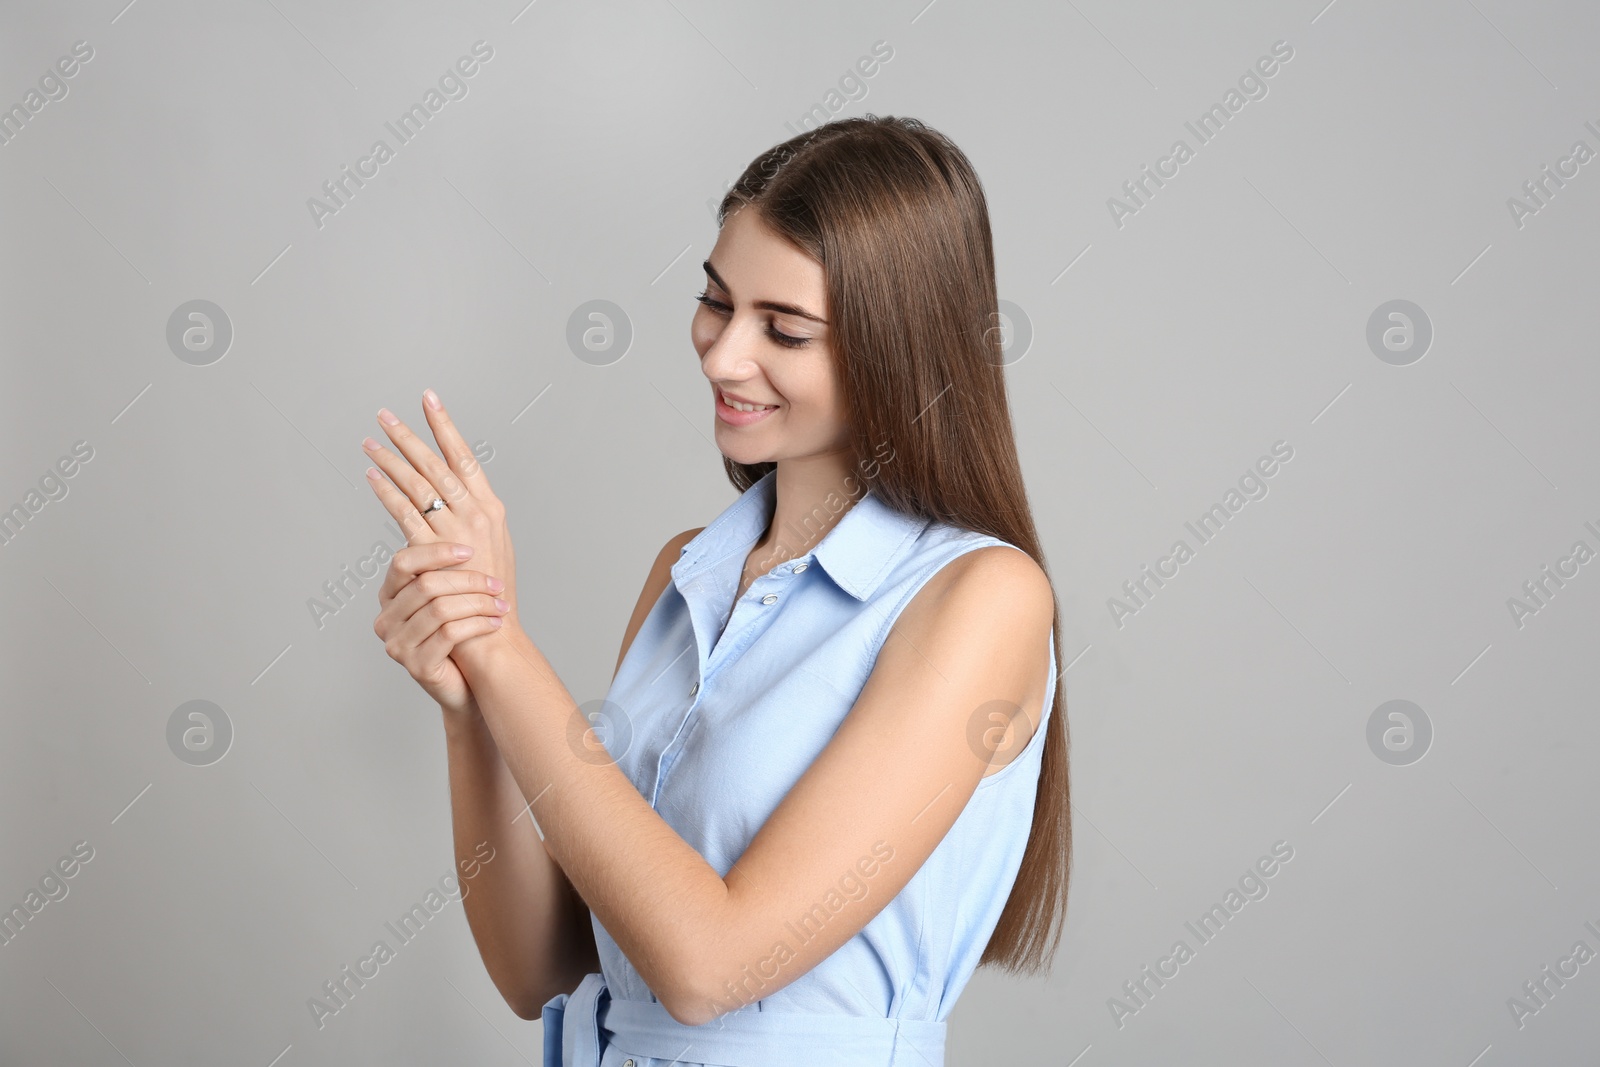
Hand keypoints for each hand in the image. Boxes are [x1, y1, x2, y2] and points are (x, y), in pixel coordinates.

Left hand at [360, 388, 521, 654]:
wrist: (494, 634)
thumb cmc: (492, 597)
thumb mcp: (495, 551)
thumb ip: (477, 524)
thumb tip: (458, 503)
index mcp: (491, 510)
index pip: (465, 457)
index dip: (445, 426)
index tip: (429, 401)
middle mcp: (476, 515)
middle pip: (436, 464)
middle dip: (409, 437)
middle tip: (385, 416)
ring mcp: (456, 532)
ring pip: (419, 484)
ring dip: (391, 460)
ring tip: (370, 442)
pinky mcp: (435, 550)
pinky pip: (405, 513)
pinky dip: (386, 492)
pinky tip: (371, 477)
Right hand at [372, 542, 510, 716]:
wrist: (470, 680)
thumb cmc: (462, 632)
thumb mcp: (451, 595)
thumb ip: (447, 565)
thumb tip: (463, 516)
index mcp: (390, 595)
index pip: (403, 561)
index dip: (436, 552)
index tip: (470, 550)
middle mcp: (386, 619)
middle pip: (426, 585)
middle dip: (468, 581)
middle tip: (497, 585)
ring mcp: (397, 645)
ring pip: (439, 609)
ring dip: (477, 604)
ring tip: (501, 605)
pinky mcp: (416, 665)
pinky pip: (448, 635)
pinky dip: (477, 624)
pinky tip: (495, 622)